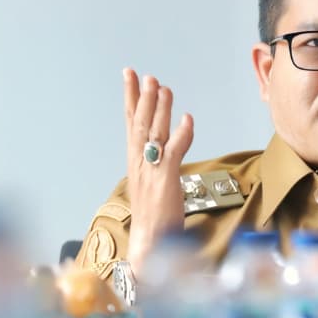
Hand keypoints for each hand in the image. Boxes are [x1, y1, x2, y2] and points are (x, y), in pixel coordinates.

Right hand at [122, 68, 193, 267]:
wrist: (149, 242)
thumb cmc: (153, 216)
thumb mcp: (152, 183)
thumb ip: (155, 162)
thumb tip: (163, 147)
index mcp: (135, 161)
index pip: (131, 122)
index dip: (131, 98)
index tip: (130, 76)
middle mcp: (140, 162)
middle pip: (140, 122)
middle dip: (143, 97)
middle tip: (147, 76)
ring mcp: (151, 170)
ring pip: (155, 132)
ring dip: (160, 109)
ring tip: (165, 88)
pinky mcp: (166, 179)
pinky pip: (174, 151)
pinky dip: (181, 134)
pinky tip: (187, 119)